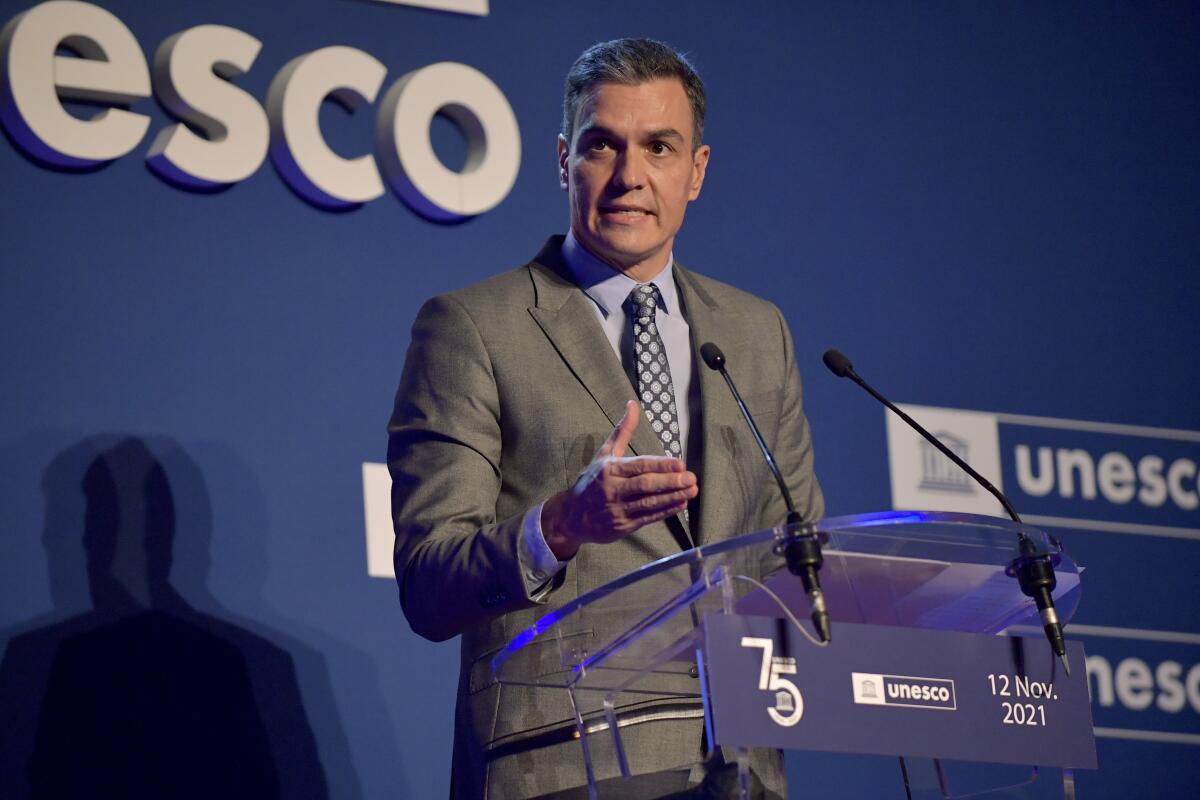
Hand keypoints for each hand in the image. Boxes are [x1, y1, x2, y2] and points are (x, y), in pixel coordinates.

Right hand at [541, 400, 698, 559]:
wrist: (572, 516)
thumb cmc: (593, 481)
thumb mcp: (605, 453)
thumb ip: (623, 431)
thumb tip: (633, 404)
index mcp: (610, 469)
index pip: (639, 466)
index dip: (660, 465)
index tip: (680, 463)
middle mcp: (612, 489)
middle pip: (645, 485)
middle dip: (670, 482)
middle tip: (691, 478)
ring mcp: (617, 509)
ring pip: (648, 502)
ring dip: (672, 497)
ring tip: (691, 490)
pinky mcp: (623, 526)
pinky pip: (647, 518)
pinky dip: (665, 511)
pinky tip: (680, 504)